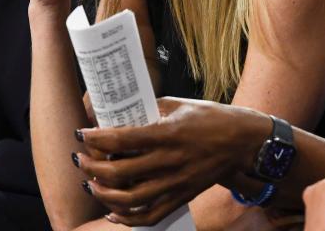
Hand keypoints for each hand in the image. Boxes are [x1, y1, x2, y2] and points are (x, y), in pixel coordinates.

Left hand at [75, 97, 271, 226]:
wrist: (242, 143)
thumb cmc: (211, 118)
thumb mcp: (178, 104)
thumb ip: (148, 109)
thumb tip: (119, 112)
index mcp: (168, 134)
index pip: (122, 139)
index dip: (96, 138)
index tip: (82, 133)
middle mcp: (170, 161)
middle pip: (120, 172)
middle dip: (92, 167)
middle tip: (81, 159)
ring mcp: (176, 183)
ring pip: (131, 200)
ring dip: (104, 194)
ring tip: (91, 183)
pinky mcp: (182, 197)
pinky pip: (151, 216)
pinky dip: (128, 219)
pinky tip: (112, 211)